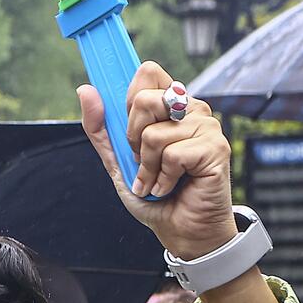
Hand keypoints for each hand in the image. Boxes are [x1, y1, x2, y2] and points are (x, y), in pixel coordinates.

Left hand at [78, 63, 235, 257]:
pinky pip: (172, 155)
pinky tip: (171, 186)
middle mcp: (190, 110)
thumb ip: (100, 126)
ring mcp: (206, 127)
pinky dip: (163, 178)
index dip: (130, 95)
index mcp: (169, 106)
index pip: (148, 73)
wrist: (180, 229)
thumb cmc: (154, 193)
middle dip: (132, 138)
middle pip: (145, 99)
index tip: (128, 123)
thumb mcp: (117, 159)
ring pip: (154, 134)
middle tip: (143, 160)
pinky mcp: (216, 148)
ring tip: (158, 179)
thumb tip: (86, 91)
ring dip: (147, 167)